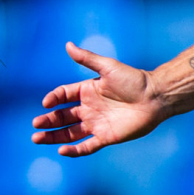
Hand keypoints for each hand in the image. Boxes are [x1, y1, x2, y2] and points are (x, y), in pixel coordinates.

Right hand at [30, 42, 166, 156]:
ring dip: (53, 137)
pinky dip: (74, 150)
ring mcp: (97, 123)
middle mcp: (89, 108)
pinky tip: (61, 150)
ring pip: (69, 133)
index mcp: (87, 91)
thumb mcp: (109, 67)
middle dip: (47, 121)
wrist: (156, 97)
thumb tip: (67, 45)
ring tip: (36, 138)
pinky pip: (87, 146)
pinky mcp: (106, 137)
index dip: (53, 99)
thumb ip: (87, 58)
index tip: (46, 103)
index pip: (62, 95)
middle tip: (35, 125)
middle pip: (62, 117)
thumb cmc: (135, 80)